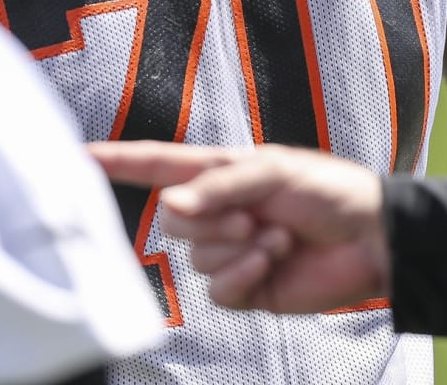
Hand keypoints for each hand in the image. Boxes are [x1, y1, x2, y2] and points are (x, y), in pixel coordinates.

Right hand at [89, 141, 390, 312]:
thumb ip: (221, 186)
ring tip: (277, 235)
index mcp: (223, 172)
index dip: (120, 161)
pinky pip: (218, 289)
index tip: (77, 157)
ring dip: (237, 247)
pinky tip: (274, 260)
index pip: (160, 165)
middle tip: (255, 214)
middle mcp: (219, 211)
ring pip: (196, 257)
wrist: (369, 238)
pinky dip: (245, 274)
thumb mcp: (276, 170)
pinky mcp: (245, 287)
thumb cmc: (329, 189)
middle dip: (213, 219)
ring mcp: (230, 250)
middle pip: (174, 220)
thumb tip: (170, 206)